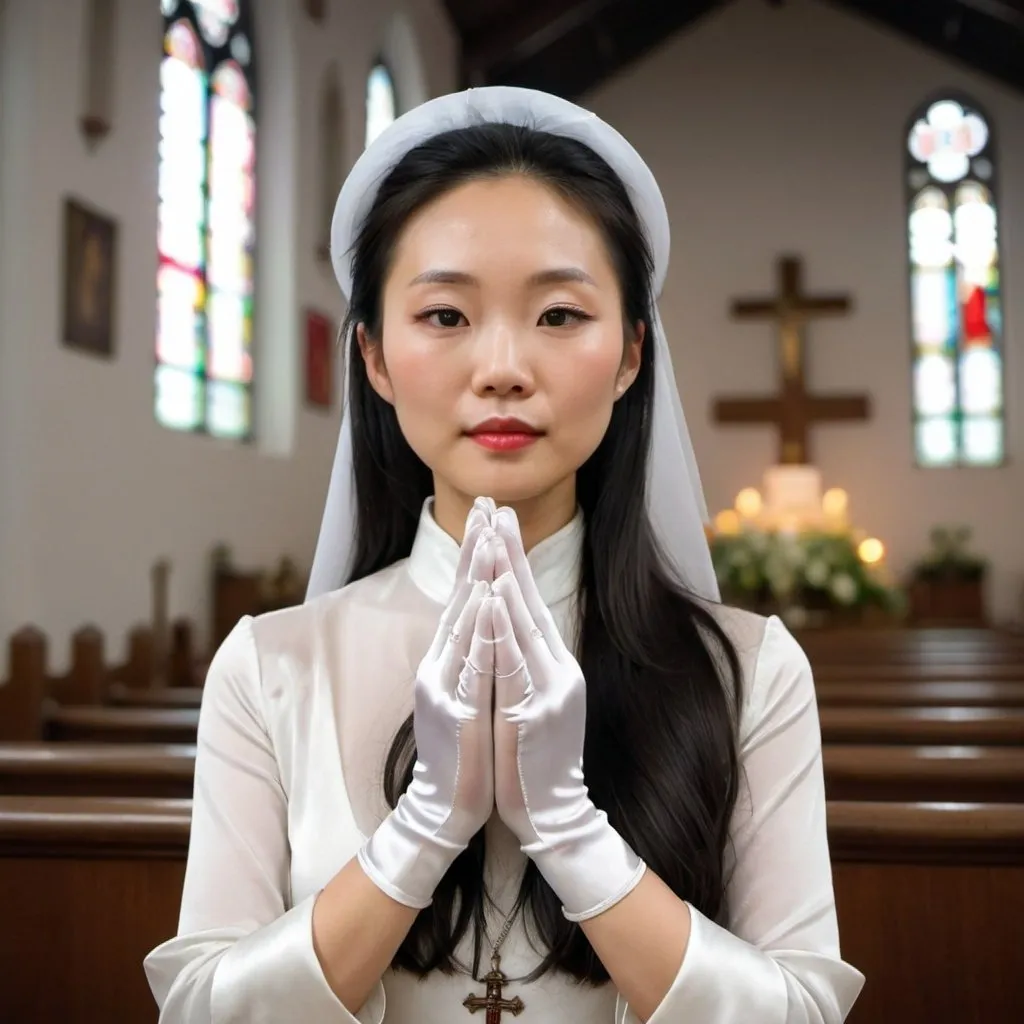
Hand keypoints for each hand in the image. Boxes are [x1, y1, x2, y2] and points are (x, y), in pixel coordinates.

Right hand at [358, 503, 498, 907]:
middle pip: (460, 597)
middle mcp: (441, 664)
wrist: (446, 807)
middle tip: (486, 505)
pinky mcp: (455, 712)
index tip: (492, 515)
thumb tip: (484, 618)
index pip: (466, 597)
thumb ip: (471, 656)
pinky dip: (479, 631)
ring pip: (463, 623)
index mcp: (450, 659)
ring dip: (476, 579)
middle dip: (475, 549)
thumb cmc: (465, 750)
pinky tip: (487, 602)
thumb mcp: (467, 693)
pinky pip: (470, 664)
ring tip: (488, 538)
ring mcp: (445, 686)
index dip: (477, 556)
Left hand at [489, 506, 645, 920]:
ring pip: (523, 624)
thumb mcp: (537, 702)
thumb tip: (508, 627)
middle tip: (499, 508)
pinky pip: (514, 661)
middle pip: (530, 601)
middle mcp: (558, 670)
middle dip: (511, 553)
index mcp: (555, 666)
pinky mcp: (535, 712)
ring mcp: (550, 690)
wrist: (552, 814)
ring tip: (495, 537)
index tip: (501, 521)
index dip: (515, 561)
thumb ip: (527, 664)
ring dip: (508, 578)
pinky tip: (494, 597)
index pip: (531, 603)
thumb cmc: (535, 759)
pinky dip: (503, 626)